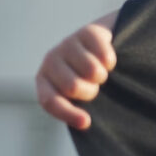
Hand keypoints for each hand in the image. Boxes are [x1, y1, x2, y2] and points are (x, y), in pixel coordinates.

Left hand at [34, 10, 118, 129]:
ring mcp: (68, 44)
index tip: (87, 122)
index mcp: (44, 81)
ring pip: (92, 71)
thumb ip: (74, 108)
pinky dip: (111, 62)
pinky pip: (105, 56)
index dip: (68, 113)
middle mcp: (50, 60)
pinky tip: (107, 60)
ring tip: (100, 73)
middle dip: (90, 91)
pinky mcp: (87, 32)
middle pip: (73, 87)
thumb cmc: (89, 78)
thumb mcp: (78, 96)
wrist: (104, 45)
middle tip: (94, 86)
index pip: (49, 100)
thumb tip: (86, 123)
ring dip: (102, 76)